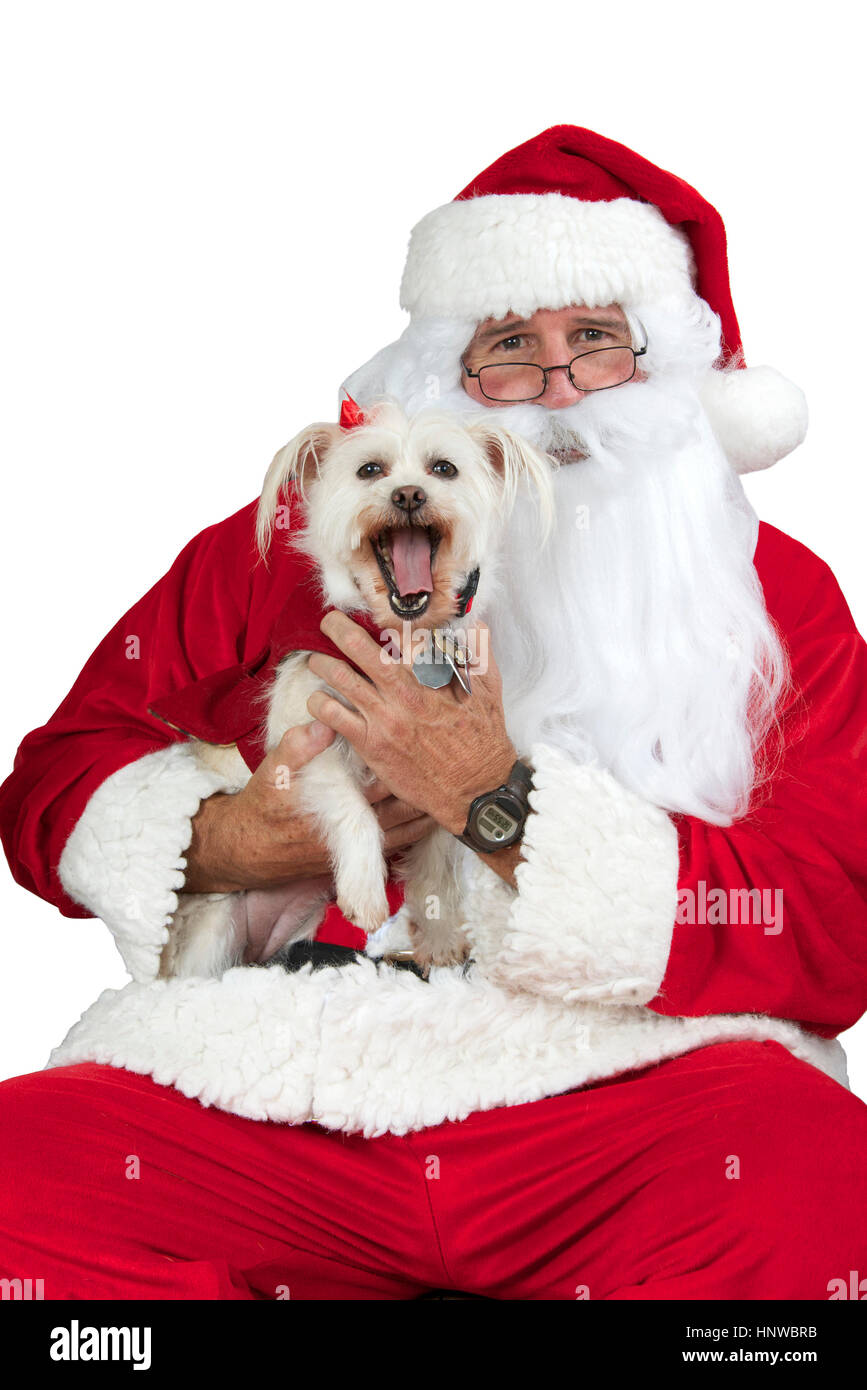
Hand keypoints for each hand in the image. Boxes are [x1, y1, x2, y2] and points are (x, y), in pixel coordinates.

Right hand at [180, 719, 436, 892]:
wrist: (251, 849)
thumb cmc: (264, 804)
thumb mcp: (272, 770)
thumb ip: (297, 747)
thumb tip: (323, 723)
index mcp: (334, 807)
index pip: (379, 784)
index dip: (404, 765)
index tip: (425, 744)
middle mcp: (351, 832)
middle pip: (402, 808)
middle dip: (427, 788)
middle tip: (454, 766)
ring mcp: (358, 848)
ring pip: (406, 829)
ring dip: (430, 809)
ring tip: (455, 788)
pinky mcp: (359, 856)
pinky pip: (399, 843)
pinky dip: (419, 828)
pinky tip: (435, 813)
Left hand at [305, 614, 518, 839]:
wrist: (475, 788)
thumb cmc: (483, 739)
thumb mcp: (490, 691)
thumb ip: (480, 654)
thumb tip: (478, 625)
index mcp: (431, 675)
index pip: (399, 634)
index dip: (382, 621)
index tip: (373, 616)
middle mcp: (403, 692)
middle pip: (361, 648)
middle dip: (339, 629)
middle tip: (329, 622)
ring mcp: (384, 718)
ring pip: (340, 679)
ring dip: (322, 664)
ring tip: (315, 660)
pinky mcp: (371, 745)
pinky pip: (333, 717)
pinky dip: (319, 704)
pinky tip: (317, 701)